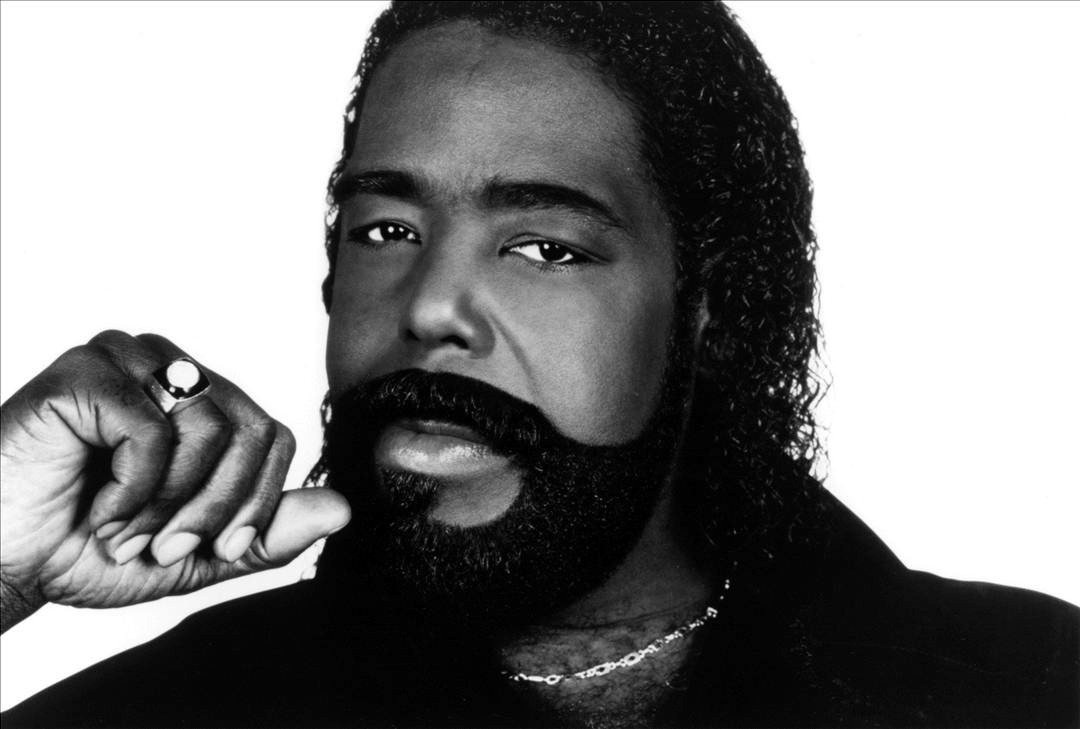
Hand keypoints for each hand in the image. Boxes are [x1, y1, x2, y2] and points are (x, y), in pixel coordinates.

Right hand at [0, 330, 349, 629]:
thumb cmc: (85, 547)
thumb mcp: (195, 553)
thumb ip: (265, 534)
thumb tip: (345, 509)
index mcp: (203, 402)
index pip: (276, 435)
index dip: (259, 501)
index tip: (219, 548)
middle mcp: (174, 369)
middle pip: (255, 429)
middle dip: (219, 508)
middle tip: (166, 549)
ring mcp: (131, 359)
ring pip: (213, 428)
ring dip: (172, 505)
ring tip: (127, 532)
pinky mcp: (88, 369)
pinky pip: (154, 428)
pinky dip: (133, 490)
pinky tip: (99, 509)